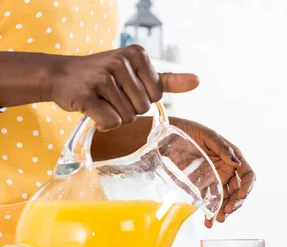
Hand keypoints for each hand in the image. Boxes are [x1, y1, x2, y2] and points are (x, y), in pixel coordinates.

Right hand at [46, 45, 198, 130]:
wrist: (60, 76)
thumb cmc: (104, 77)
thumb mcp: (137, 72)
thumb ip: (168, 80)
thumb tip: (197, 80)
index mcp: (138, 54)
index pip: (157, 96)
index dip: (142, 99)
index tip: (125, 89)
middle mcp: (121, 61)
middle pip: (143, 108)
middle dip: (129, 109)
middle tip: (110, 96)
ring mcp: (102, 76)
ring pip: (127, 117)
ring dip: (115, 117)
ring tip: (101, 101)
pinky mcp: (86, 94)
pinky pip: (111, 122)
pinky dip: (103, 124)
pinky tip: (93, 111)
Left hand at [169, 118, 254, 226]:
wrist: (168, 137)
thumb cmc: (191, 131)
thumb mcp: (208, 136)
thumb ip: (223, 149)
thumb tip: (237, 163)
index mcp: (233, 158)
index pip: (247, 175)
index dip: (247, 186)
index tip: (241, 195)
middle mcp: (227, 171)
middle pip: (238, 191)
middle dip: (235, 203)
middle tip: (228, 211)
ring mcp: (215, 180)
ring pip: (225, 200)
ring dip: (225, 211)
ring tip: (220, 219)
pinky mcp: (202, 187)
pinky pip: (209, 202)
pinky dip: (210, 213)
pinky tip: (209, 222)